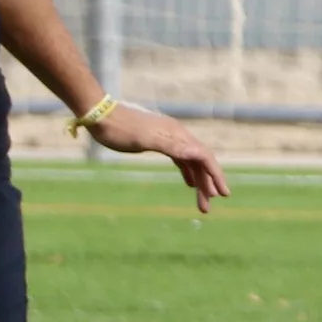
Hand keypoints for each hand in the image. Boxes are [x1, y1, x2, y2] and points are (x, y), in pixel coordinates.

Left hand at [87, 102, 230, 213]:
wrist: (100, 115)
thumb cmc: (120, 129)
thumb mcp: (145, 140)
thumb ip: (173, 146)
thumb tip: (199, 154)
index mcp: (178, 135)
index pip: (205, 157)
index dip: (216, 175)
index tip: (222, 194)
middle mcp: (178, 136)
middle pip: (200, 162)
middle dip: (207, 184)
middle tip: (207, 207)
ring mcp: (169, 139)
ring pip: (191, 162)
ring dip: (198, 182)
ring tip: (202, 201)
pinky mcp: (160, 142)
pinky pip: (181, 160)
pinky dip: (187, 173)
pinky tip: (189, 184)